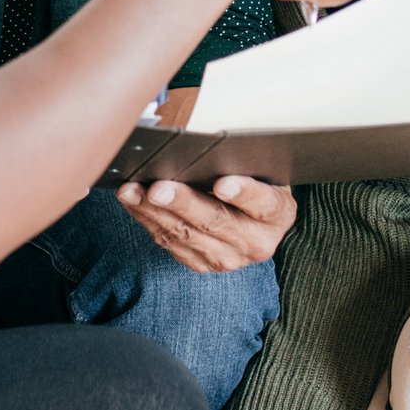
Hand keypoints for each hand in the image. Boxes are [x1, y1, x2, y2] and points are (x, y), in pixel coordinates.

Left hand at [115, 175, 295, 272]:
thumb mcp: (260, 168)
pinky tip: (133, 201)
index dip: (243, 192)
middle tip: (158, 188)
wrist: (253, 220)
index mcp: (277, 213)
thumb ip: (240, 159)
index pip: (263, 202)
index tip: (222, 183)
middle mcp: (256, 242)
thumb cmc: (254, 180)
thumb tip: (202, 145)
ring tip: (132, 191)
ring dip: (154, 212)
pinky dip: (148, 220)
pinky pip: (170, 243)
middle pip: (216, 221)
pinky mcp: (202, 264)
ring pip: (186, 234)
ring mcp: (228, 258)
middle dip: (182, 203)